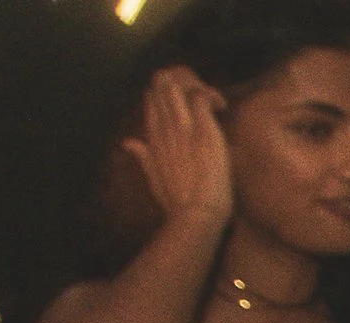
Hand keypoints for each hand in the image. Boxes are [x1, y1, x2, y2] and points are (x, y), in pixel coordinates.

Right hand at [120, 69, 232, 230]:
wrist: (195, 215)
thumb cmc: (178, 204)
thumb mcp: (154, 178)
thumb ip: (142, 156)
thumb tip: (127, 143)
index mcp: (153, 136)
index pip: (152, 97)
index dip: (169, 94)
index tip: (190, 110)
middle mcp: (164, 126)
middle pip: (161, 82)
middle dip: (183, 81)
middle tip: (204, 100)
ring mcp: (182, 126)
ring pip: (176, 82)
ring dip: (196, 84)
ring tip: (212, 102)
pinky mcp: (203, 130)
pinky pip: (201, 94)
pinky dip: (212, 95)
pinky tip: (222, 107)